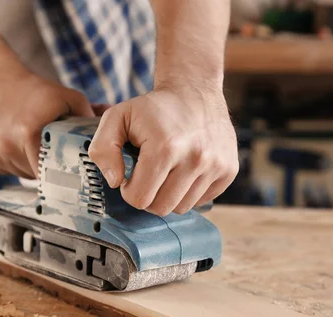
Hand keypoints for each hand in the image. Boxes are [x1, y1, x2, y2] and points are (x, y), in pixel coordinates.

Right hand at [0, 66, 94, 178]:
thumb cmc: (29, 87)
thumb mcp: (66, 97)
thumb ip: (88, 118)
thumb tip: (110, 136)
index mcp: (29, 133)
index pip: (52, 172)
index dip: (63, 174)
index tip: (71, 172)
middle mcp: (8, 146)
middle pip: (37, 176)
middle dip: (49, 169)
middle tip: (55, 155)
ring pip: (22, 175)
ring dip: (31, 166)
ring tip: (33, 144)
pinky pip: (7, 170)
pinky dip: (15, 162)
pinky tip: (16, 143)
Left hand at [88, 87, 238, 215]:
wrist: (194, 91)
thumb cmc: (152, 108)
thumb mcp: (117, 117)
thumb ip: (103, 149)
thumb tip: (115, 182)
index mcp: (165, 148)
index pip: (140, 199)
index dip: (130, 189)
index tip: (132, 174)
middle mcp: (195, 159)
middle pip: (161, 208)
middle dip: (149, 195)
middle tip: (147, 175)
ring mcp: (216, 166)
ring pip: (182, 208)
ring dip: (169, 194)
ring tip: (167, 170)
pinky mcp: (229, 170)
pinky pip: (201, 200)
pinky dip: (189, 192)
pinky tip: (184, 170)